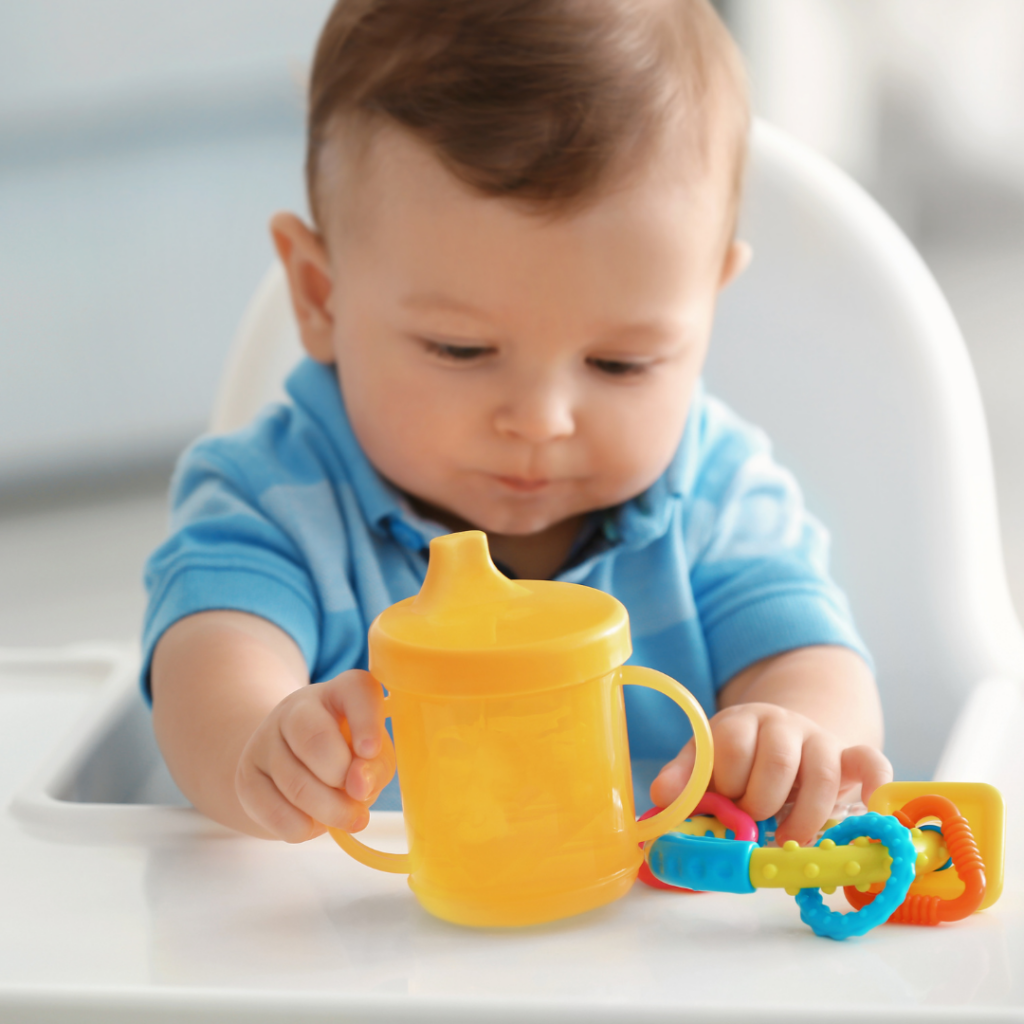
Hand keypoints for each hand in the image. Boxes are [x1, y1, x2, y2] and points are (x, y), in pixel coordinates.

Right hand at [235, 669, 394, 842]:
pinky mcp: (247, 778)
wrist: (294, 766)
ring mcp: (265, 740)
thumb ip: (376, 767)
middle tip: (358, 797)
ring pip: (295, 785)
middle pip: (315, 741)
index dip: (366, 721)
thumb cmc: (347, 756)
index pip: (355, 689)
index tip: (371, 751)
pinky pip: (275, 813)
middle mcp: (297, 708)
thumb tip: (359, 787)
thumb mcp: (374, 755)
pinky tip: (313, 821)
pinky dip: (303, 828)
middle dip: (342, 778)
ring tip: (344, 816)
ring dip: (329, 812)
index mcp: (339, 691)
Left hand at [649, 702, 891, 844]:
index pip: (731, 746)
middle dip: (761, 801)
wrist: (782, 739)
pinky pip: (871, 761)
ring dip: (804, 815)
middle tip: (754, 821)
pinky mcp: (850, 758)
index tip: (724, 804)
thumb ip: (685, 778)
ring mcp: (819, 740)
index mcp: (739, 722)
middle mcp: (781, 724)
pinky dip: (875, 782)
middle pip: (776, 760)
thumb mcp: (707, 763)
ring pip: (820, 771)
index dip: (726, 782)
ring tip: (789, 842)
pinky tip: (871, 804)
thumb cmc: (739, 764)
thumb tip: (662, 795)